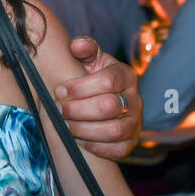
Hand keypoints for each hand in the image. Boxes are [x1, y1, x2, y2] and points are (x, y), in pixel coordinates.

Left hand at [54, 37, 142, 159]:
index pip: (108, 81)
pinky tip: (79, 141)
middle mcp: (135, 99)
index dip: (81, 87)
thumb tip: (77, 45)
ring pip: (114, 131)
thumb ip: (85, 49)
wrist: (102, 99)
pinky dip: (96, 148)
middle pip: (109, 107)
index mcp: (125, 75)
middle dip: (78, 110)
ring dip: (84, 130)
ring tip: (65, 126)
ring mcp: (135, 122)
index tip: (59, 90)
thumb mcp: (90, 60)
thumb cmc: (92, 77)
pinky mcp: (131, 142)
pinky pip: (118, 150)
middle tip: (59, 110)